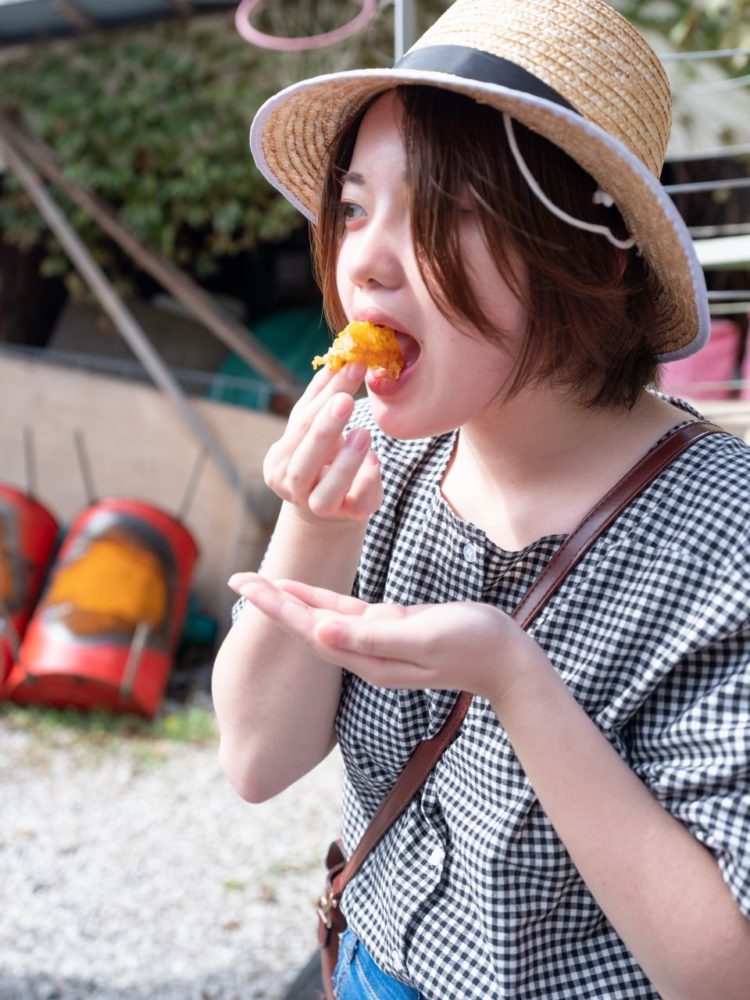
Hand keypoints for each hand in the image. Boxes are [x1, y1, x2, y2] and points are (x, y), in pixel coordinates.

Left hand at [229, 574, 550, 704]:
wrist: (506, 659)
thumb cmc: (472, 644)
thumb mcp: (422, 637)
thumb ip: (371, 638)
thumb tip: (319, 634)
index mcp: (367, 658)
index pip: (309, 630)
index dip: (276, 607)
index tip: (245, 586)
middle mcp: (364, 653)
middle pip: (306, 625)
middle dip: (271, 602)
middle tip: (236, 579)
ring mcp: (376, 641)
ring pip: (322, 618)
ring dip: (290, 599)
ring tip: (258, 582)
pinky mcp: (390, 628)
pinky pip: (345, 613)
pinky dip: (321, 599)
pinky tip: (304, 590)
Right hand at [263, 363, 382, 523]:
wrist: (330, 509)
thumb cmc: (324, 460)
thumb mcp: (318, 429)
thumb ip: (322, 397)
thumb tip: (335, 357)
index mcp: (281, 459)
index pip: (300, 423)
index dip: (325, 394)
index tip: (351, 365)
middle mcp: (292, 486)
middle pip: (304, 459)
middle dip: (326, 428)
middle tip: (347, 399)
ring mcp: (317, 508)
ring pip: (325, 492)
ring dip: (346, 462)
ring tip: (365, 433)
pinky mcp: (347, 518)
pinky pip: (357, 504)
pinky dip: (368, 481)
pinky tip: (376, 460)